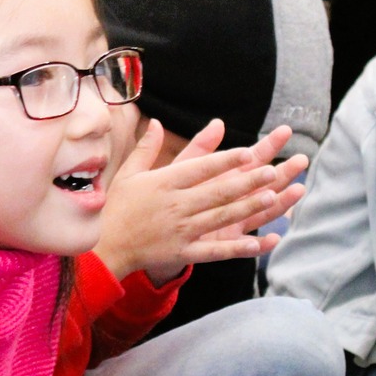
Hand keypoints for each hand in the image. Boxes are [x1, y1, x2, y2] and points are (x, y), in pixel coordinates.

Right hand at [96, 121, 307, 282]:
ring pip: (220, 217)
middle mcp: (175, 205)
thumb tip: (156, 122)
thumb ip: (146, 149)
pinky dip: (237, 249)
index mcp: (164, 183)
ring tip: (271, 196)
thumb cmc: (116, 208)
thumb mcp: (128, 174)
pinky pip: (214, 251)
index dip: (226, 160)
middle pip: (217, 191)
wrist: (103, 248)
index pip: (200, 168)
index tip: (249, 152)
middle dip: (247, 181)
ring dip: (247, 207)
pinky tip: (258, 243)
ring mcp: (181, 231)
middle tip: (272, 171)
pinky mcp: (183, 253)